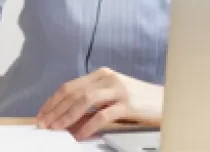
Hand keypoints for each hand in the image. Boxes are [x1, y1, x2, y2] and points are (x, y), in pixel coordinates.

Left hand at [35, 67, 162, 139]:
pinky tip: (80, 135)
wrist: (166, 101)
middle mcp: (108, 78)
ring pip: (85, 100)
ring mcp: (119, 90)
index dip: (53, 101)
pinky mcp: (128, 104)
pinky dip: (88, 126)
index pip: (70, 86)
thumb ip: (92, 104)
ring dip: (67, 116)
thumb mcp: (112, 97)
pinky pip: (103, 115)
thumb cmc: (138, 101)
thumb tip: (68, 119)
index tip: (42, 114)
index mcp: (102, 74)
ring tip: (57, 128)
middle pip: (74, 92)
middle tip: (45, 124)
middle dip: (55, 109)